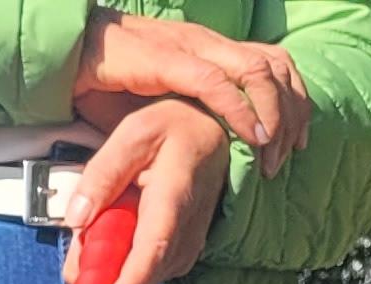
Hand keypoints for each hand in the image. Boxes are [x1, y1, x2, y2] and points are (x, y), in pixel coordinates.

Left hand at [63, 100, 233, 283]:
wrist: (214, 135)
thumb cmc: (175, 129)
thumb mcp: (133, 134)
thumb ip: (103, 174)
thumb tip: (76, 220)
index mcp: (174, 196)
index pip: (153, 250)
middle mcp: (187, 231)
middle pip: (142, 275)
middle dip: (104, 283)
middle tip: (75, 275)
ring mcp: (186, 247)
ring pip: (141, 277)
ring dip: (111, 270)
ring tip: (97, 238)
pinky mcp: (181, 256)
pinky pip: (145, 272)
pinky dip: (122, 265)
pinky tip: (114, 240)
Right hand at [71, 4, 304, 174]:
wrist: (72, 50)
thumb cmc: (112, 78)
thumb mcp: (162, 98)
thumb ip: (189, 116)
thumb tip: (208, 154)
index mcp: (211, 49)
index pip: (272, 62)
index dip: (293, 98)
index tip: (298, 139)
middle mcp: (209, 43)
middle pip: (274, 67)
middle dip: (292, 112)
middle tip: (292, 153)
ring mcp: (192, 49)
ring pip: (257, 71)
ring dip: (272, 115)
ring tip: (273, 153)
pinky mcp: (169, 60)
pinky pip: (217, 83)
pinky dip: (240, 110)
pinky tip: (252, 136)